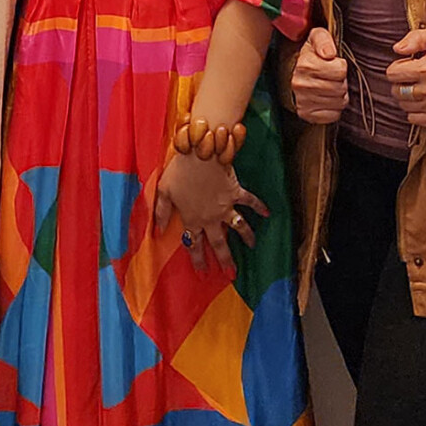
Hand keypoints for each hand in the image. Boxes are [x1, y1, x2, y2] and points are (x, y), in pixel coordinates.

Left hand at [150, 152, 266, 275]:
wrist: (200, 151)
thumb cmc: (179, 170)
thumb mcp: (163, 191)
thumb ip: (160, 212)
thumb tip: (157, 231)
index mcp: (192, 218)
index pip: (194, 244)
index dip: (198, 260)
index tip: (203, 274)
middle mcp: (211, 217)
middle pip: (219, 243)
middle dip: (225, 259)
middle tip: (231, 273)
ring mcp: (226, 206)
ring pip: (239, 226)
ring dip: (247, 237)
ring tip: (252, 246)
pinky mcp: (236, 192)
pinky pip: (250, 201)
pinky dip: (259, 207)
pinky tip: (267, 213)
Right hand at [291, 29, 348, 124]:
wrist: (292, 73)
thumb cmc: (310, 55)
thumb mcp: (316, 37)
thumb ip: (324, 39)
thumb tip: (329, 53)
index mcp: (305, 65)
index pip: (341, 70)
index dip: (340, 66)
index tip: (332, 64)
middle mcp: (301, 84)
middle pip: (341, 88)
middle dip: (340, 82)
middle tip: (331, 78)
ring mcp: (302, 102)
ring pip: (340, 103)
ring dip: (338, 95)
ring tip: (328, 87)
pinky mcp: (306, 115)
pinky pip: (333, 116)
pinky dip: (334, 109)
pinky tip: (326, 99)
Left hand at [386, 28, 425, 126]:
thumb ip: (415, 39)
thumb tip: (398, 48)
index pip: (393, 74)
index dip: (398, 67)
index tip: (407, 66)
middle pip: (397, 91)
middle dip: (402, 83)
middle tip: (413, 77)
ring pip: (404, 105)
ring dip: (408, 97)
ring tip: (420, 88)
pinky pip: (414, 118)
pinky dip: (416, 111)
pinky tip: (425, 100)